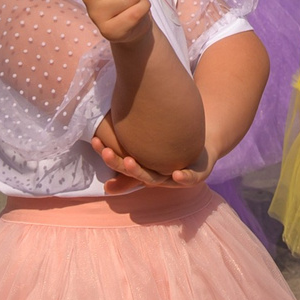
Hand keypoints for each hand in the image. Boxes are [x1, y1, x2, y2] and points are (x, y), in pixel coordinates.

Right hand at [92, 117, 211, 189]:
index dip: (108, 154)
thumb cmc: (173, 142)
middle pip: (134, 172)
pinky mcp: (197, 176)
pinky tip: (175, 174)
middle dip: (118, 164)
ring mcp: (175, 178)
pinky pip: (190, 178)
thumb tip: (102, 120)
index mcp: (144, 168)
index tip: (94, 141)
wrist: (206, 143)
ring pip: (155, 179)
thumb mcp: (149, 140)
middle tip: (105, 152)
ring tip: (130, 162)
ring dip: (141, 173)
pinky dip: (183, 178)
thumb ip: (131, 134)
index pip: (121, 163)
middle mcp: (157, 176)